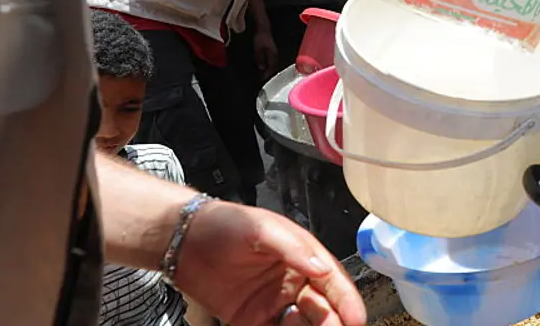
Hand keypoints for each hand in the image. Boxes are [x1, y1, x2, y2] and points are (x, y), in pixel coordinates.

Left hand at [174, 201, 365, 325]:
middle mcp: (292, 282)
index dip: (346, 301)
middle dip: (332, 322)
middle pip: (321, 308)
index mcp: (302, 257)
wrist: (182, 240)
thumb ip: (293, 248)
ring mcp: (272, 304)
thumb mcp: (262, 228)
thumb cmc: (224, 224)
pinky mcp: (250, 321)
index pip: (332, 282)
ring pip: (302, 325)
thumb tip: (322, 267)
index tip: (357, 319)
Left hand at [253, 29, 277, 78]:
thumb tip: (261, 67)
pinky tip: (264, 65)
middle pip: (273, 66)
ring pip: (272, 63)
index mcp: (273, 55)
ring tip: (264, 73)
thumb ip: (260, 58)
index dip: (267, 74)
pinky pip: (271, 60)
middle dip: (268, 72)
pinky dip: (268, 64)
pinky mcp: (272, 50)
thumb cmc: (260, 38)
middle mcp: (275, 54)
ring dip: (269, 68)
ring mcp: (274, 52)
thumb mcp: (258, 49)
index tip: (263, 78)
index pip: (271, 67)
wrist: (263, 29)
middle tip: (263, 78)